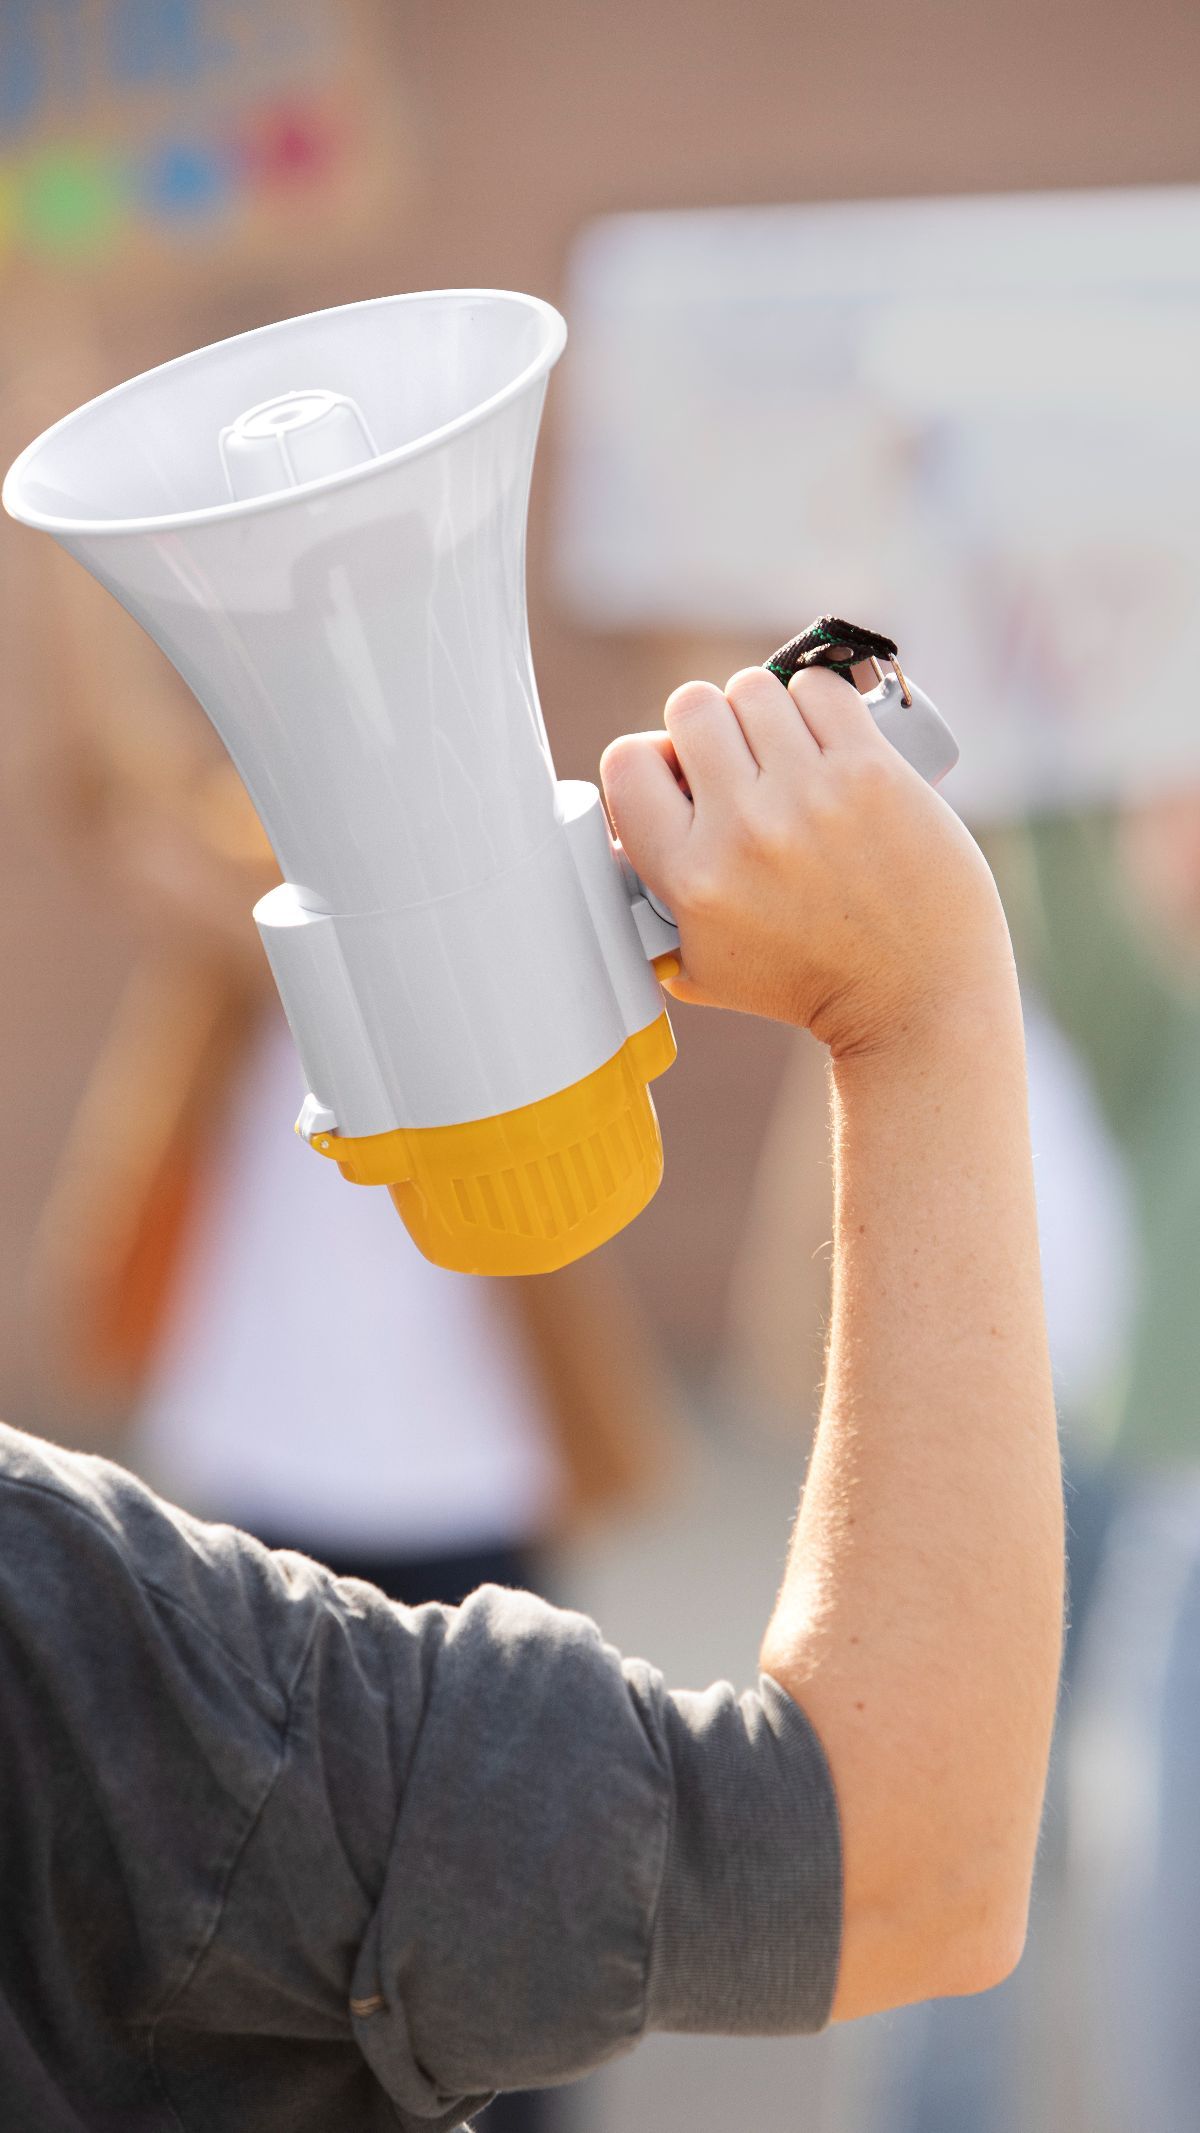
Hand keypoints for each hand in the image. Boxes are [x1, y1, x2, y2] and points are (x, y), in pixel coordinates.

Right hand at [601, 665, 1008, 1056]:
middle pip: (691, 707)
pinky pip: (820, 688)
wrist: (916, 997)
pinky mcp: (871, 771)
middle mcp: (744, 830)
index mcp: (691, 878)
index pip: (627, 762)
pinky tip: (827, 737)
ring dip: (766, 712)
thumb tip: (620, 847)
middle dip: (711, 729)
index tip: (683, 778)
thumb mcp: (702, 966)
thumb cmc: (810, 984)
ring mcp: (810, 794)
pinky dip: (818, 703)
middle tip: (741, 763)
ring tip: (789, 751)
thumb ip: (653, 908)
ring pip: (754, 689)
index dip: (652, 760)